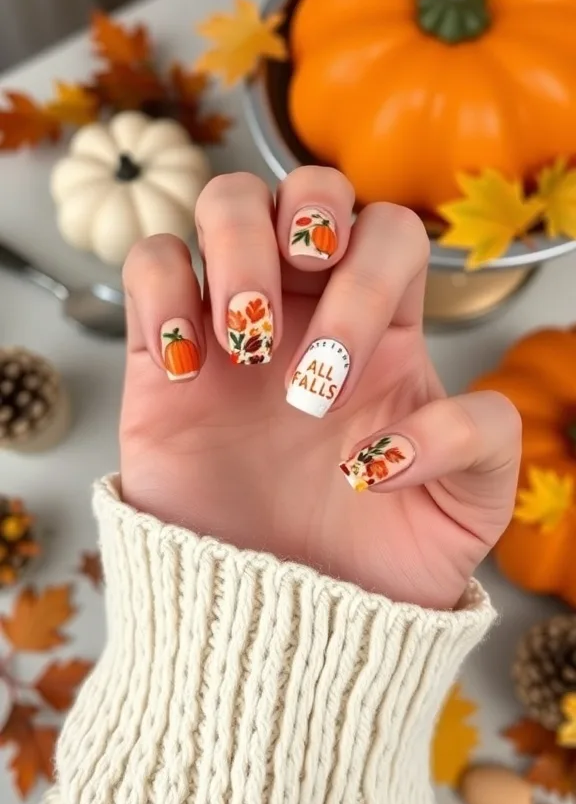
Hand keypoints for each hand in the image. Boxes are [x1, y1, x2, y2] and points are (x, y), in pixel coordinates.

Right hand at [120, 168, 520, 609]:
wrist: (285, 617)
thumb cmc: (376, 558)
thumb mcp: (465, 509)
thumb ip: (482, 441)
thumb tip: (399, 428)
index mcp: (383, 328)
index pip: (388, 231)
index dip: (370, 279)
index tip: (342, 383)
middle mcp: (308, 309)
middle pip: (309, 185)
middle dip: (304, 231)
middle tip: (288, 327)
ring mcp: (235, 325)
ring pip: (227, 201)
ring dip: (236, 248)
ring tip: (242, 338)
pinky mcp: (164, 355)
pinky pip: (151, 263)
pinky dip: (162, 291)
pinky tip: (185, 365)